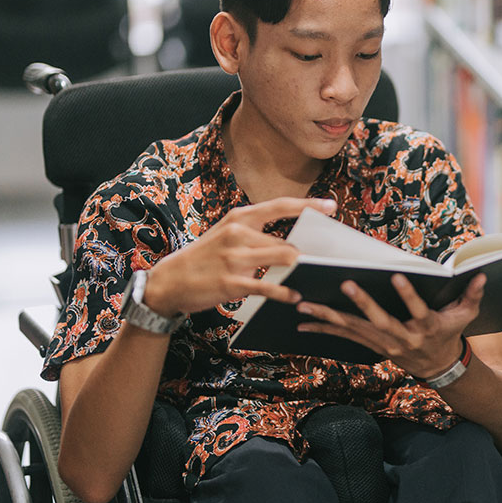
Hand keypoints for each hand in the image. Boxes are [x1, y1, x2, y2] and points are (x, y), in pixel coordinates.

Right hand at [144, 197, 336, 315]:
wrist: (169, 280)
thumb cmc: (204, 257)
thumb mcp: (226, 234)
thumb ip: (256, 233)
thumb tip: (291, 242)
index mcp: (239, 217)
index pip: (281, 206)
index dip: (308, 205)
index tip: (331, 206)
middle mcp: (238, 233)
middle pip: (287, 242)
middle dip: (306, 255)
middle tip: (321, 263)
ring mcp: (235, 258)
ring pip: (284, 259)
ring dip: (299, 270)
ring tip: (309, 278)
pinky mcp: (233, 282)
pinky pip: (269, 286)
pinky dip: (285, 292)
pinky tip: (294, 296)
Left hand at [296, 272, 487, 378]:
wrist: (439, 367)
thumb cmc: (450, 334)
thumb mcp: (466, 316)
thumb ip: (472, 295)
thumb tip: (482, 274)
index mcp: (427, 328)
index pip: (418, 311)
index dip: (408, 296)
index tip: (397, 277)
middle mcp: (403, 338)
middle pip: (380, 321)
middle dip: (362, 303)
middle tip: (345, 284)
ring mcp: (384, 343)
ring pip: (354, 329)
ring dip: (328, 316)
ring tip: (305, 304)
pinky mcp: (371, 345)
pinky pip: (344, 336)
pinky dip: (323, 327)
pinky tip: (303, 321)